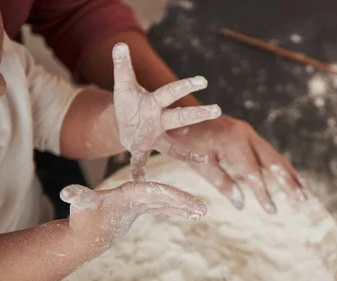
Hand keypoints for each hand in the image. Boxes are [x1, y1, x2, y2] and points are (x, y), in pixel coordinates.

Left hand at [60, 181, 205, 246]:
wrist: (81, 231)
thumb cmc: (82, 220)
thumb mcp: (81, 206)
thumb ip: (78, 196)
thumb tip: (66, 192)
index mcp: (129, 190)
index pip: (155, 190)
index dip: (172, 196)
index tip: (188, 203)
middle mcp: (137, 192)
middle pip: (165, 194)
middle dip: (184, 201)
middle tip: (203, 208)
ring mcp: (141, 200)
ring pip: (167, 201)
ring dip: (185, 206)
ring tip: (203, 212)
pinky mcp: (142, 207)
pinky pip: (164, 207)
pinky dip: (178, 211)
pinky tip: (193, 216)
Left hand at [111, 42, 220, 180]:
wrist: (124, 121)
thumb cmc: (129, 101)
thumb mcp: (123, 84)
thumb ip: (122, 66)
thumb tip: (119, 44)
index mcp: (155, 103)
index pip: (171, 92)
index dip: (186, 85)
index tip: (203, 80)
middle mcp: (160, 120)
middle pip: (180, 117)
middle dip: (198, 114)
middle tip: (217, 109)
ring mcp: (154, 137)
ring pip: (172, 147)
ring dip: (186, 155)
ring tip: (202, 160)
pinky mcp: (142, 149)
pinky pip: (141, 161)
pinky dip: (139, 170)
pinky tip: (138, 180)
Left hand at [167, 115, 306, 213]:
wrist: (178, 111)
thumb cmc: (184, 139)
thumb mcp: (199, 162)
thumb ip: (221, 181)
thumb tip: (241, 204)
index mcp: (232, 141)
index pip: (252, 173)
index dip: (263, 193)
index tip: (272, 211)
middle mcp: (245, 134)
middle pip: (272, 162)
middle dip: (287, 182)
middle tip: (301, 201)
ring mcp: (248, 133)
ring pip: (274, 156)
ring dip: (290, 175)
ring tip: (303, 194)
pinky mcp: (247, 134)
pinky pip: (268, 152)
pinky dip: (282, 166)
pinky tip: (294, 177)